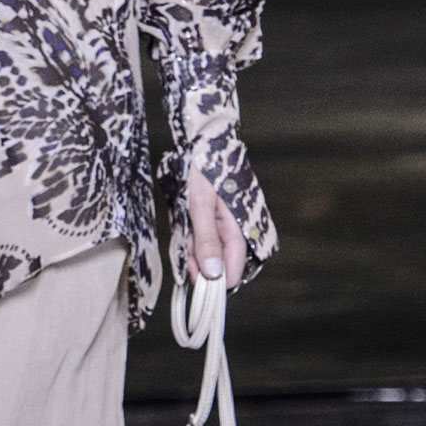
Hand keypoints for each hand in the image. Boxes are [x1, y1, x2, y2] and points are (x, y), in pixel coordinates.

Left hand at [186, 166, 246, 289]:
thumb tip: (213, 273)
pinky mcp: (218, 223)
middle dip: (199, 261)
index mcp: (239, 231)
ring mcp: (228, 229)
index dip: (211, 280)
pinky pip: (205, 241)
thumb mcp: (200, 205)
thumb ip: (206, 240)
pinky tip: (188, 225)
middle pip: (219, 267)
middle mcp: (238, 234)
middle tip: (185, 241)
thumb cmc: (203, 171)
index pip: (233, 275)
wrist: (204, 145)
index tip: (191, 269)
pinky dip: (193, 238)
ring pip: (210, 255)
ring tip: (186, 226)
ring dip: (193, 248)